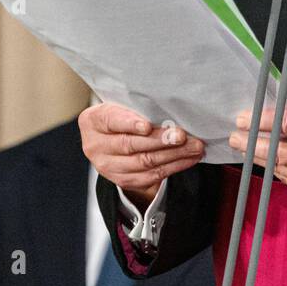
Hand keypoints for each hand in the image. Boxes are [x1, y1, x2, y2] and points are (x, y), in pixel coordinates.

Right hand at [79, 103, 205, 209]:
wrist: (112, 138)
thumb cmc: (121, 114)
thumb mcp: (120, 104)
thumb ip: (136, 106)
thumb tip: (168, 107)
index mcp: (92, 121)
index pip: (111, 121)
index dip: (130, 123)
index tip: (148, 126)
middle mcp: (95, 146)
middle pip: (130, 145)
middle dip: (160, 140)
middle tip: (182, 136)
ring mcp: (107, 167)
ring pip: (144, 162)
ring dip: (173, 155)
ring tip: (194, 147)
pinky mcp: (123, 180)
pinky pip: (151, 176)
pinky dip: (173, 167)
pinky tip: (189, 158)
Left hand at [228, 103, 286, 199]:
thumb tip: (285, 120)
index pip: (286, 125)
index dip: (260, 122)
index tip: (243, 118)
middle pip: (277, 151)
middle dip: (251, 144)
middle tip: (234, 137)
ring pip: (279, 168)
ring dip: (259, 158)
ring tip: (244, 147)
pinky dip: (276, 169)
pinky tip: (267, 160)